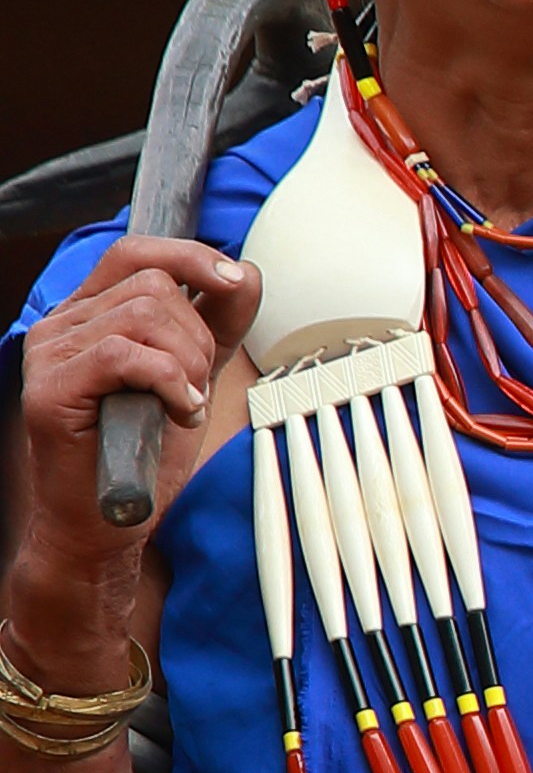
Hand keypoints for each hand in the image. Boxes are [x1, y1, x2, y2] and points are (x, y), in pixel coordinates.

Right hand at [10, 239, 255, 626]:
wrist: (107, 521)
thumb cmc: (143, 450)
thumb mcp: (194, 373)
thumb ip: (216, 324)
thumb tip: (244, 273)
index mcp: (89, 314)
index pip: (135, 251)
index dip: (190, 256)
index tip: (233, 280)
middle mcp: (60, 326)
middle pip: (152, 285)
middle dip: (198, 335)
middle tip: (195, 386)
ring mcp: (49, 355)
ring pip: (143, 315)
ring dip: (186, 363)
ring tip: (181, 404)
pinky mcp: (50, 389)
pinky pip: (124, 354)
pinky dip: (168, 382)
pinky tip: (175, 413)